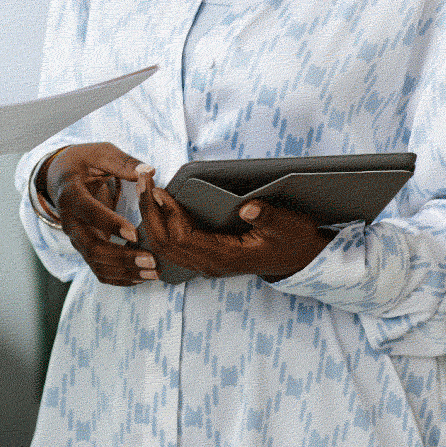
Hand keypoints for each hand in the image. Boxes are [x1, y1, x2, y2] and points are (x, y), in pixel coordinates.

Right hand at [40, 142, 156, 285]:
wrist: (61, 177)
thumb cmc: (83, 163)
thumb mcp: (100, 153)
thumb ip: (124, 162)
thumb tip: (148, 171)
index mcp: (70, 193)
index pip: (87, 211)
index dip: (109, 223)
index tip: (134, 233)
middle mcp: (69, 221)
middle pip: (91, 246)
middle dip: (122, 256)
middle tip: (151, 259)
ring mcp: (75, 237)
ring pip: (95, 263)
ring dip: (124, 271)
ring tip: (153, 272)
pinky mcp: (84, 247)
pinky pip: (98, 270)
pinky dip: (119, 278)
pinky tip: (141, 277)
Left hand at [137, 169, 332, 280]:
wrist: (302, 260)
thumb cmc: (294, 241)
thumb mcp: (287, 225)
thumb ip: (267, 217)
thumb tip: (248, 208)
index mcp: (225, 258)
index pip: (183, 237)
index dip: (168, 214)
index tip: (158, 190)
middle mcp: (210, 264)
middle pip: (165, 243)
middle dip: (150, 212)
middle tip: (143, 181)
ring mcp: (206, 264)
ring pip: (165, 246)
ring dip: (151, 218)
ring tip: (145, 188)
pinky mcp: (206, 258)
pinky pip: (173, 246)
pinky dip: (160, 226)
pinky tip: (156, 206)